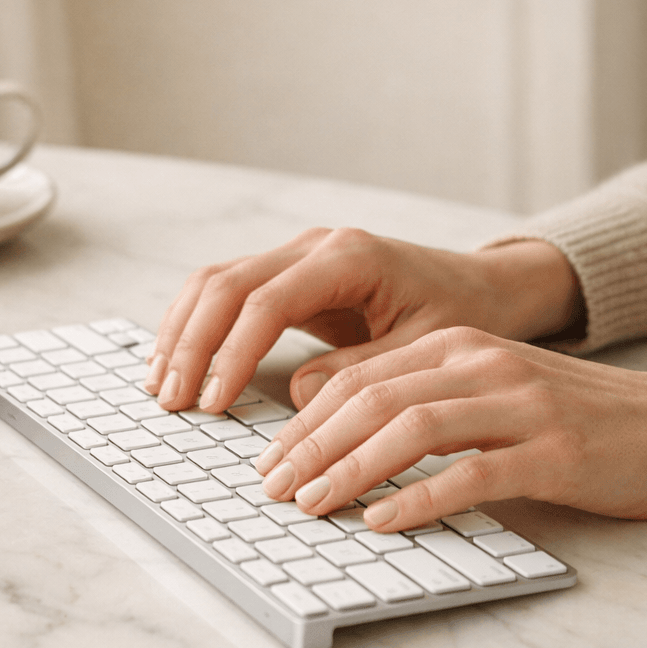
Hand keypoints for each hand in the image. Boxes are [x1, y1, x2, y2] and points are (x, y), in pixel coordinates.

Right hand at [146, 226, 581, 412]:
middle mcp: (315, 245)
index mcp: (349, 257)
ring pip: (216, 282)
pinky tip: (179, 363)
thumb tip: (301, 398)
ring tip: (161, 386)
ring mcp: (299, 255)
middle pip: (227, 284)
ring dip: (182, 332)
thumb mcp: (425, 351)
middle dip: (191, 344)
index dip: (233, 353)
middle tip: (171, 400)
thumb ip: (364, 373)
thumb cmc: (463, 315)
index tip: (212, 402)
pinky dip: (198, 326)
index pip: (267, 301)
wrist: (485, 286)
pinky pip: (229, 293)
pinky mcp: (291, 275)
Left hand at [253, 327, 646, 527]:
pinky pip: (471, 474)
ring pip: (411, 429)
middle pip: (372, 398)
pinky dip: (418, 499)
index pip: (360, 375)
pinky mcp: (553, 453)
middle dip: (311, 445)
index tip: (270, 459)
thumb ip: (427, 401)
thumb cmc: (575, 417)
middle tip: (273, 488)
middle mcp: (483, 365)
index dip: (306, 419)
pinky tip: (381, 521)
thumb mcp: (492, 391)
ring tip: (311, 505)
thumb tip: (342, 437)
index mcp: (459, 345)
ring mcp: (519, 406)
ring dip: (349, 469)